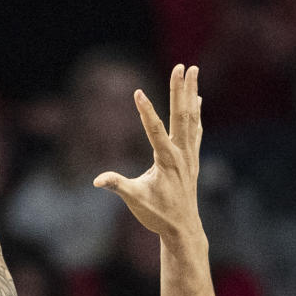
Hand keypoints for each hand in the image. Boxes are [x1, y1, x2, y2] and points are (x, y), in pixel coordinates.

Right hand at [93, 64, 202, 239]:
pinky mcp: (192, 160)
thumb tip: (97, 180)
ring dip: (190, 93)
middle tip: (181, 66)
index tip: (137, 92)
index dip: (145, 111)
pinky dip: (196, 114)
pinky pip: (195, 130)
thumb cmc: (157, 215)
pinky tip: (198, 101)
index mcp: (166, 161)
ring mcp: (189, 156)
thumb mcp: (135, 201)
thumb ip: (117, 186)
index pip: (154, 130)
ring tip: (193, 71)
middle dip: (179, 89)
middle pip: (180, 115)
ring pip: (191, 118)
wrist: (183, 229)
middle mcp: (181, 154)